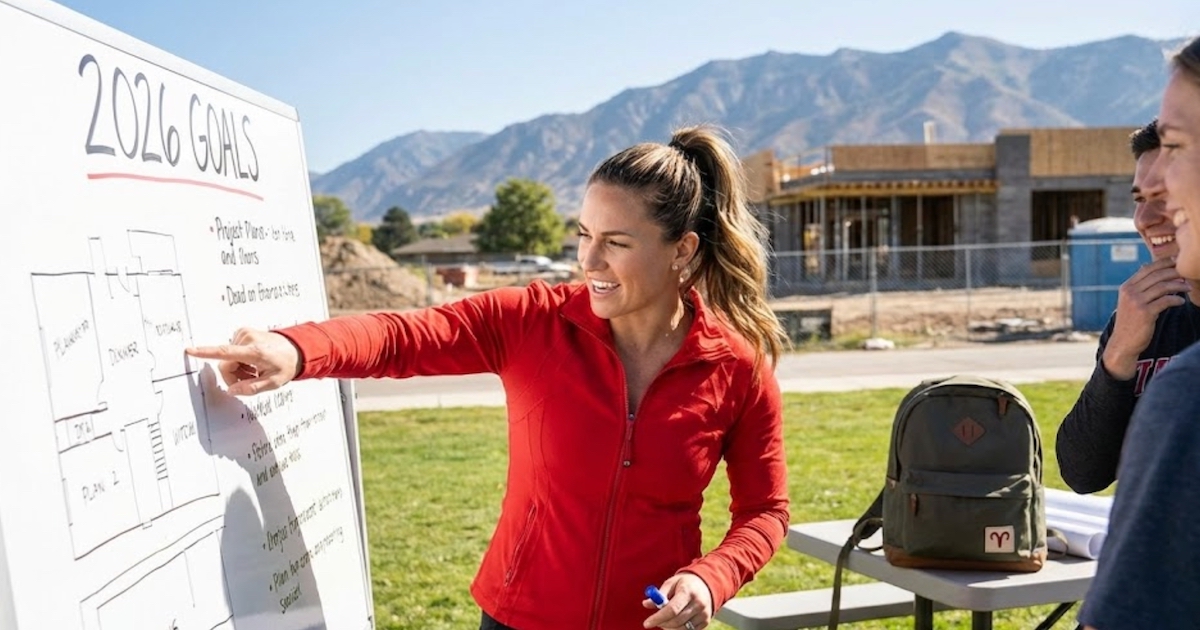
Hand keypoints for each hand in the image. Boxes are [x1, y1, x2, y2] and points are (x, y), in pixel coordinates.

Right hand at [186, 328, 300, 395]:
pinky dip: (240, 360)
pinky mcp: (243, 332)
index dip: (206, 353)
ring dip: (239, 368)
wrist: (296, 349)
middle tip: (252, 379)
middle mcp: (248, 339)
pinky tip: (253, 362)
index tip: (190, 350)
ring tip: (256, 369)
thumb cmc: (285, 365)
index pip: (226, 353)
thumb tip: (231, 391)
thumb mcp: (273, 383)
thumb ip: (251, 388)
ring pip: (228, 359)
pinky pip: (231, 351)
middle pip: (226, 364)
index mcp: (254, 351)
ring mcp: (245, 333)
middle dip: (234, 376)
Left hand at [642, 573, 712, 628]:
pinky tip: (674, 622)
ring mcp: (704, 614)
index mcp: (688, 591)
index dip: (658, 618)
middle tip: (654, 621)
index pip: (672, 609)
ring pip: (682, 628)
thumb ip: (659, 594)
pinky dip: (678, 629)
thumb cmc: (684, 584)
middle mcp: (698, 603)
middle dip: (662, 623)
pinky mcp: (705, 622)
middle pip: (676, 621)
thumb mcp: (671, 583)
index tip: (646, 623)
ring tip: (664, 620)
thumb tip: (646, 604)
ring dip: (669, 627)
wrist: (706, 585)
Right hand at [1101, 257, 1189, 379]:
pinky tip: (1181, 301)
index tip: (1176, 261)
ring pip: (1162, 287)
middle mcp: (1130, 292)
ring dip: (1178, 285)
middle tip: (1186, 274)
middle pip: (1156, 276)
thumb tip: (1146, 265)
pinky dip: (1176, 299)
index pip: (1146, 269)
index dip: (1163, 263)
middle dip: (1174, 272)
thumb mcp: (1129, 300)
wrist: (1123, 342)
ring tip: (1188, 287)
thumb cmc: (1130, 321)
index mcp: (1126, 287)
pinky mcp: (1145, 313)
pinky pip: (1165, 301)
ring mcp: (1136, 302)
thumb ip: (1138, 285)